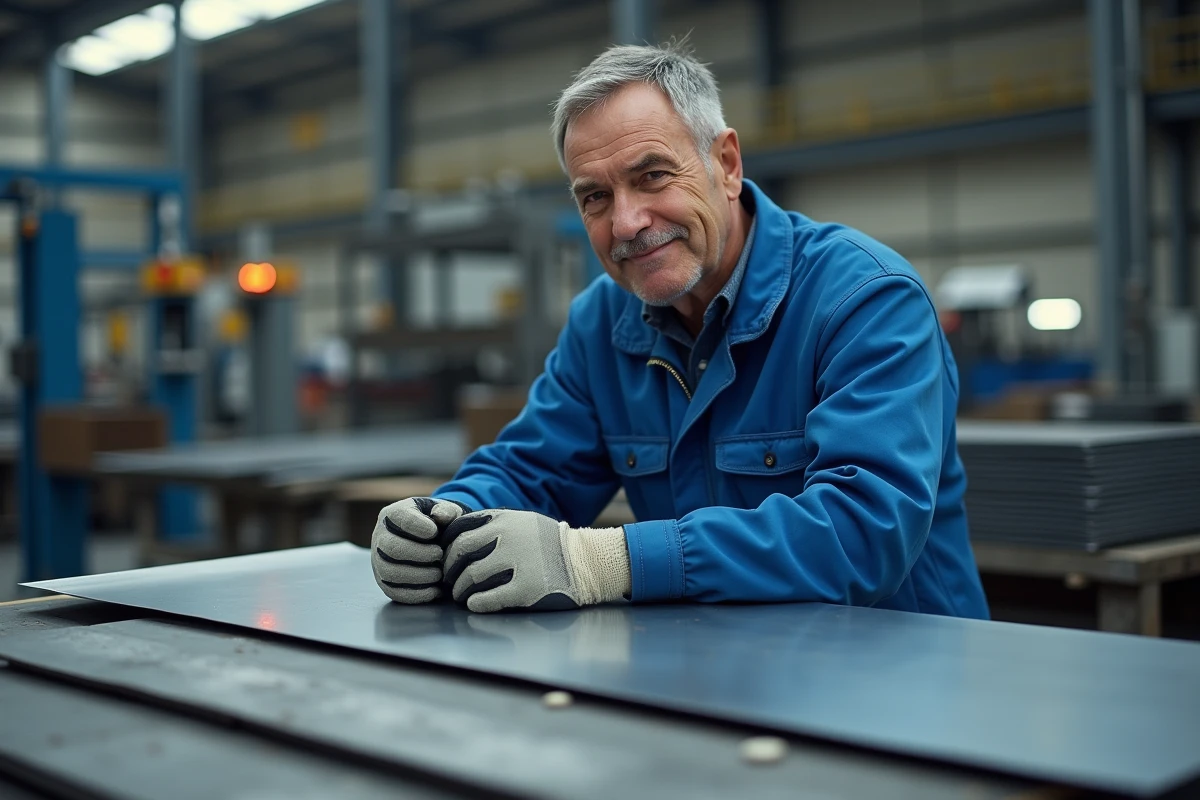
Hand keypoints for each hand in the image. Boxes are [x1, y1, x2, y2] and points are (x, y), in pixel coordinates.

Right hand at [371, 497, 470, 603]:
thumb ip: (447, 510)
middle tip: (439, 554)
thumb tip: (440, 516)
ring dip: (417, 576)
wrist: (433, 541)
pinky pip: (393, 591)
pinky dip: (415, 594)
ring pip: (389, 572)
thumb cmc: (439, 523)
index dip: (417, 526)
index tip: (435, 532)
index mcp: (393, 514)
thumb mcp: (446, 511)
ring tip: (439, 573)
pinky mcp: (384, 581)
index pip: (399, 518)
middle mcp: (380, 537)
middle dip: (419, 554)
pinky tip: (435, 590)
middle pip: (391, 548)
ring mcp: (378, 560)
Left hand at [441, 509, 630, 612]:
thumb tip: (456, 535)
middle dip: (449, 569)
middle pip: (461, 552)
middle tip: (448, 581)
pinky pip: (488, 598)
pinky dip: (476, 603)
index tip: (446, 559)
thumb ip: (494, 525)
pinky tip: (474, 605)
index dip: (447, 547)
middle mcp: (509, 537)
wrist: (585, 562)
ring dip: (460, 589)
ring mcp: (518, 562)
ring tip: (460, 596)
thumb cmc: (550, 544)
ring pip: (472, 576)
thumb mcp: (523, 522)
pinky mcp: (527, 588)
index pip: (461, 530)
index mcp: (505, 519)